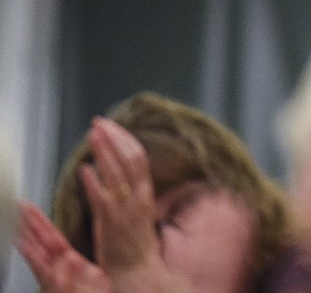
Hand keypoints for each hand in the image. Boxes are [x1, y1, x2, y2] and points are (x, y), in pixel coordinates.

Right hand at [17, 201, 113, 292]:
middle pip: (43, 240)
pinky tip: (20, 241)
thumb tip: (89, 253)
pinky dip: (29, 253)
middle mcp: (60, 268)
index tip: (32, 209)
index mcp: (72, 264)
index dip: (43, 223)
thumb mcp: (97, 279)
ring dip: (25, 233)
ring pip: (37, 250)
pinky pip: (40, 266)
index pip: (55, 238)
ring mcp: (55, 275)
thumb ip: (90, 269)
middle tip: (19, 204)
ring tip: (14, 217)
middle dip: (31, 222)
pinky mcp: (53, 283)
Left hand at [79, 117, 163, 277]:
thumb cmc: (136, 242)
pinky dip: (93, 182)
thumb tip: (131, 172)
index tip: (111, 126)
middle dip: (113, 138)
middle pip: (129, 159)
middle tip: (99, 123)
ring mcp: (124, 208)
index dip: (124, 138)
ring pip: (115, 173)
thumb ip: (137, 190)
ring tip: (91, 136)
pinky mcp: (110, 222)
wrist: (136, 269)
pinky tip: (84, 170)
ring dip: (102, 152)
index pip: (138, 157)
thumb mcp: (144, 210)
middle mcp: (137, 197)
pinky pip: (101, 198)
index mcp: (146, 192)